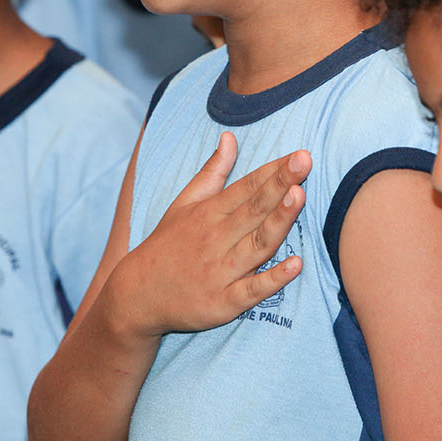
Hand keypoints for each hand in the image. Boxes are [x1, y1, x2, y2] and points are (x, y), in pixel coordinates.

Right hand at [103, 132, 308, 338]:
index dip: (273, 171)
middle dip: (281, 185)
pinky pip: (251, 290)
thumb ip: (212, 172)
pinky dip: (273, 280)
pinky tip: (296, 265)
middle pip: (254, 209)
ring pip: (257, 245)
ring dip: (279, 221)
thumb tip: (230, 136)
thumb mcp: (184, 203)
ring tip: (300, 197)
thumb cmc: (167, 245)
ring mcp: (221, 272)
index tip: (299, 154)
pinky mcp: (223, 303)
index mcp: (209, 213)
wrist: (136, 296)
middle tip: (305, 161)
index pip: (247, 187)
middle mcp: (216, 239)